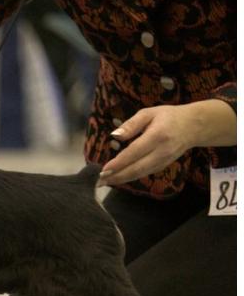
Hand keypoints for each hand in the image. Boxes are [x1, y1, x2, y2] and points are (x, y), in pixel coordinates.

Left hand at [99, 100, 235, 185]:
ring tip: (104, 182)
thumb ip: (131, 124)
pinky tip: (118, 178)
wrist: (194, 126)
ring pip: (140, 174)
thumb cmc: (168, 117)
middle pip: (137, 168)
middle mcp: (161, 151)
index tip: (104, 169)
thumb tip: (114, 135)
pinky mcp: (164, 166)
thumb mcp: (149, 113)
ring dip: (121, 179)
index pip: (134, 152)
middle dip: (117, 176)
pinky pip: (145, 173)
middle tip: (99, 181)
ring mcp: (164, 161)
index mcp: (157, 136)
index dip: (118, 163)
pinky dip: (130, 177)